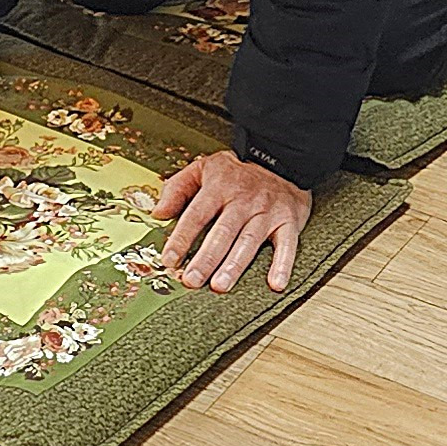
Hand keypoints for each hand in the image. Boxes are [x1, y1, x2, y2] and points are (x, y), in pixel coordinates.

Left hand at [152, 150, 308, 292]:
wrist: (281, 160)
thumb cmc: (237, 172)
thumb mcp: (203, 168)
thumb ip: (177, 188)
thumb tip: (158, 212)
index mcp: (219, 188)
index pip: (196, 215)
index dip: (182, 238)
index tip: (169, 260)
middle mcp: (242, 201)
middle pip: (222, 232)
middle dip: (206, 258)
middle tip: (192, 280)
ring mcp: (266, 212)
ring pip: (249, 241)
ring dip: (234, 265)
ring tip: (220, 285)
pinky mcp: (288, 221)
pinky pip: (288, 245)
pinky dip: (283, 264)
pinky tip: (275, 284)